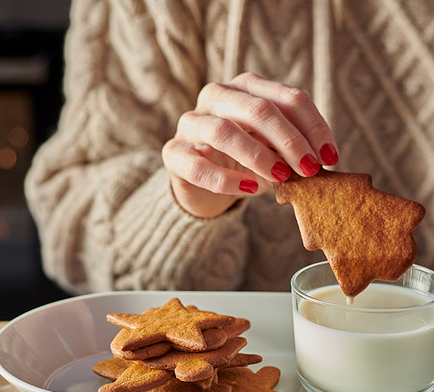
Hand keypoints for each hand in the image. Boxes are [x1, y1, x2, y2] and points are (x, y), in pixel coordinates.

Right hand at [162, 73, 338, 217]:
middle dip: (289, 140)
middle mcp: (216, 96)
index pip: (288, 98)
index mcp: (246, 87)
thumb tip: (320, 159)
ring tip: (282, 178)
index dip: (314, 127)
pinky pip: (199, 166)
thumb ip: (290, 147)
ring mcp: (191, 123)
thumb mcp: (271, 148)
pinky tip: (248, 190)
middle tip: (310, 169)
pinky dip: (227, 179)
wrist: (200, 180)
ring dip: (259, 156)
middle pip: (257, 110)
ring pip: (224, 131)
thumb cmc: (242, 160)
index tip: (330, 158)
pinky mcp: (174, 152)